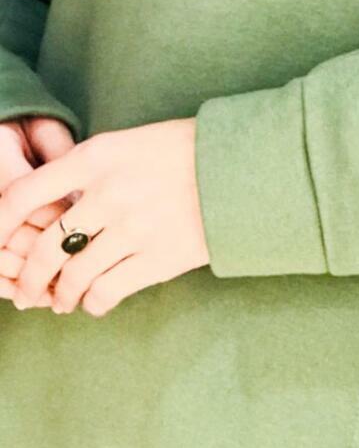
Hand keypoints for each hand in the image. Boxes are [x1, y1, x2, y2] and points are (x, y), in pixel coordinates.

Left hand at [0, 117, 209, 316]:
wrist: (243, 169)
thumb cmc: (186, 152)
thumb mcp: (129, 144)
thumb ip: (90, 171)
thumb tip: (53, 205)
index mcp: (96, 158)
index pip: (25, 193)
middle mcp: (109, 194)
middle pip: (46, 247)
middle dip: (29, 277)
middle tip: (25, 292)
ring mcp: (134, 229)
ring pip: (75, 276)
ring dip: (60, 295)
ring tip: (60, 302)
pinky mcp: (160, 258)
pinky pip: (109, 291)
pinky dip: (95, 303)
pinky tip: (95, 302)